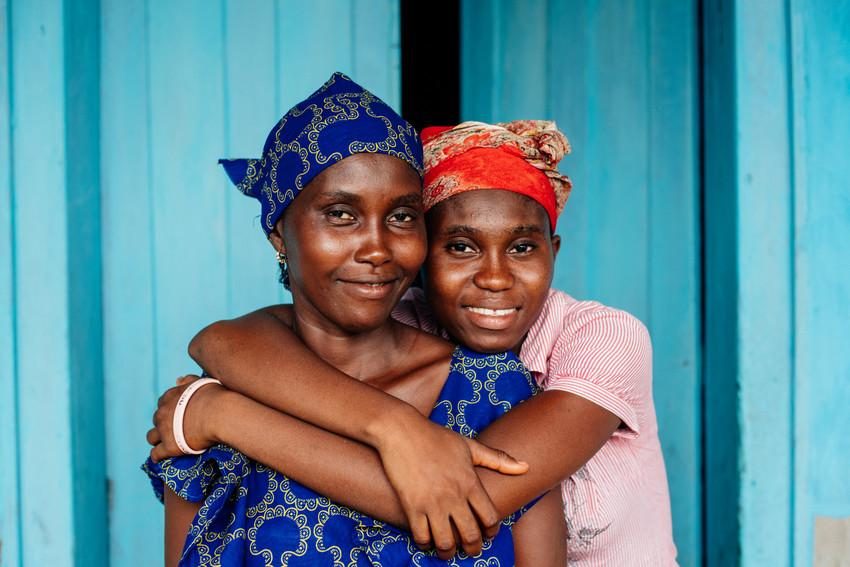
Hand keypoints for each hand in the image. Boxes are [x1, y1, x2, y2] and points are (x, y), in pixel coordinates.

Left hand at [146, 375, 222, 461]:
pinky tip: (161, 458)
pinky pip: (156, 454)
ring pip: (151, 437)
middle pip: (157, 419)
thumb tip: (178, 379)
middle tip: (175, 429)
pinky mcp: (169, 447)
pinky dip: (158, 456)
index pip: (163, 403)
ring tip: (167, 443)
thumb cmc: (215, 397)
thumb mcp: (201, 383)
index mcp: (170, 397)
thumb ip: (188, 380)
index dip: (170, 410)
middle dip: (164, 424)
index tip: (178, 414)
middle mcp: (163, 413)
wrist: (220, 415)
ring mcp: (164, 430)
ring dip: (157, 440)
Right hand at [376, 412, 527, 558]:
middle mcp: (454, 496)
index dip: (492, 531)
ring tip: (448, 551)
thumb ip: (498, 460)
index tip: (488, 533)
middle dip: (473, 548)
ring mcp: (432, 502)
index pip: (490, 518)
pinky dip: (425, 544)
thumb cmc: (436, 436)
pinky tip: (427, 541)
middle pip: (470, 535)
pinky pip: (421, 536)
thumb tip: (526, 467)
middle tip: (471, 550)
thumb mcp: (469, 445)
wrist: (402, 430)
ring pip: (446, 542)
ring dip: (449, 552)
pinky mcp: (412, 505)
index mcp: (470, 482)